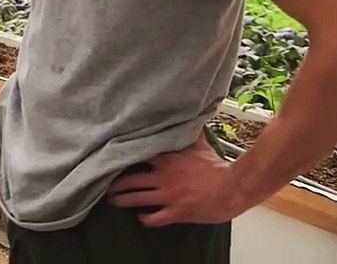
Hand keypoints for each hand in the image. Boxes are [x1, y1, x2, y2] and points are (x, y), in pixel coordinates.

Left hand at [107, 135, 243, 225]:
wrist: (232, 188)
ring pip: (136, 198)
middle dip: (114, 184)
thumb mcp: (200, 147)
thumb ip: (189, 135)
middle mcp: (162, 176)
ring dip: (121, 200)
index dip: (121, 159)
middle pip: (129, 180)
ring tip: (111, 201)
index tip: (109, 158)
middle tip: (103, 185)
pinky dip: (145, 219)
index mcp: (166, 159)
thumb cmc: (217, 167)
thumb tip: (189, 118)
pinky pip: (154, 218)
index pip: (136, 156)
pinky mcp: (176, 212)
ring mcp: (168, 195)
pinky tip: (140, 218)